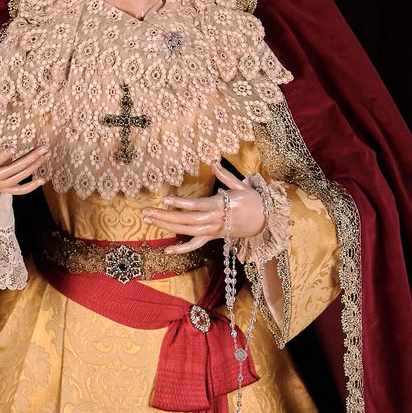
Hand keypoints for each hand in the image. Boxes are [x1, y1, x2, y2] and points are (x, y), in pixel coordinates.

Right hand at [0, 126, 49, 201]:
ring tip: (46, 155)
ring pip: (18, 179)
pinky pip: (18, 191)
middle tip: (42, 149)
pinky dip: (30, 187)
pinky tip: (42, 180)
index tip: (13, 148)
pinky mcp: (2, 190)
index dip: (2, 157)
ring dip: (33, 168)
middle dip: (28, 160)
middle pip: (11, 171)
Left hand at [141, 162, 264, 254]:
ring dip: (167, 227)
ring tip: (150, 220)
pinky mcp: (213, 237)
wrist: (264, 221)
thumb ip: (225, 176)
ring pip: (187, 232)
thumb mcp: (241, 186)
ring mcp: (212, 230)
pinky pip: (196, 245)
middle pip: (186, 221)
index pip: (196, 206)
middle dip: (165, 217)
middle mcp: (214, 220)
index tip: (165, 200)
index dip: (181, 204)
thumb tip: (214, 161)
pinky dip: (182, 250)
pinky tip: (167, 251)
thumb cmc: (253, 201)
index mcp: (220, 205)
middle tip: (146, 212)